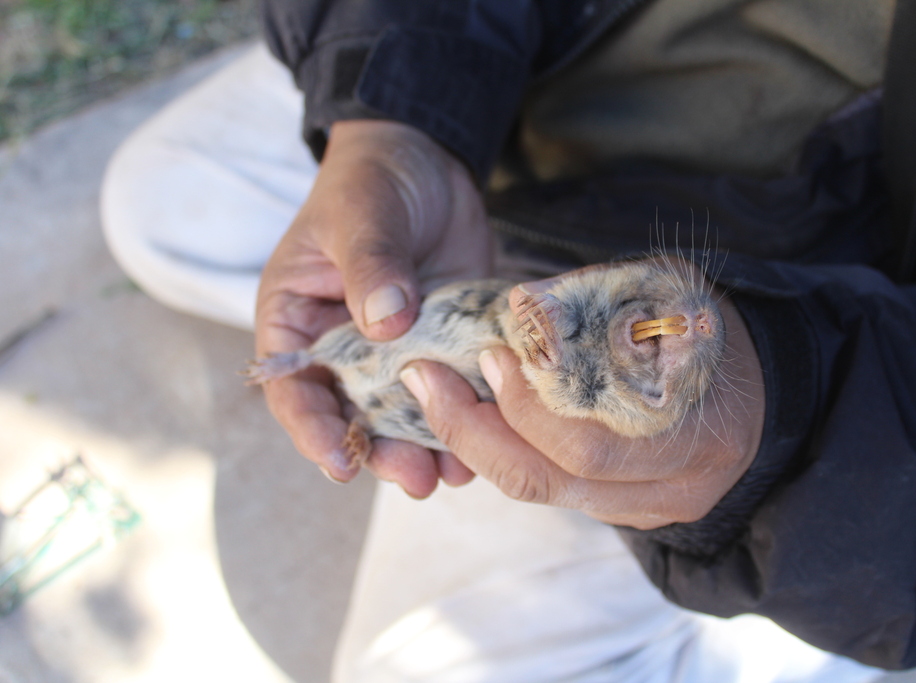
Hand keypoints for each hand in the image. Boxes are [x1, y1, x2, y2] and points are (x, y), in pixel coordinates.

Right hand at [255, 120, 488, 496]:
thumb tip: (385, 322)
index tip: (341, 463)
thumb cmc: (372, 178)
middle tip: (416, 478)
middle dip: (383, 452)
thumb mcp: (362, 213)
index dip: (313, 432)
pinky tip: (495, 431)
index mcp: (299, 320)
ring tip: (458, 473)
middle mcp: (345, 346)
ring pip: (407, 413)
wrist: (428, 158)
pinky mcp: (445, 344)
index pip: (293, 389)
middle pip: (354, 416)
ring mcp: (398, 349)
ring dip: (431, 446)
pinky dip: (471, 412)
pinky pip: (455, 387)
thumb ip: (370, 264)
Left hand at [398, 280, 765, 528]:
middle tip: (427, 382)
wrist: (765, 391)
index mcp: (692, 433)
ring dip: (480, 446)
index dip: (524, 407)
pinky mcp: (629, 514)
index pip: (584, 446)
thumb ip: (599, 305)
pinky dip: (510, 454)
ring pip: (543, 492)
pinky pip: (555, 491)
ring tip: (439, 397)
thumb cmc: (713, 334)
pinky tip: (479, 419)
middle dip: (474, 433)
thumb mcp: (670, 298)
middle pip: (549, 482)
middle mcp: (672, 488)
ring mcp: (649, 510)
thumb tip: (516, 308)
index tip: (488, 355)